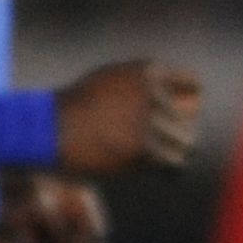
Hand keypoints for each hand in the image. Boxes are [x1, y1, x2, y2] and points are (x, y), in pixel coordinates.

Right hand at [52, 58, 202, 174]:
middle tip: (150, 143)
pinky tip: (154, 170)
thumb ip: (145, 86)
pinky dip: (167, 171)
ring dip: (171, 153)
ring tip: (148, 156)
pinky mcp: (145, 147)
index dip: (186, 105)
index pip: (194, 87)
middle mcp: (154, 92)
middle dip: (176, 133)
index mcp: (149, 70)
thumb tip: (189, 100)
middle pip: (191, 119)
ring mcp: (150, 120)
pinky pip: (175, 165)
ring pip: (187, 143)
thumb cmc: (76, 108)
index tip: (172, 118)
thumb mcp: (111, 81)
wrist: (48, 129)